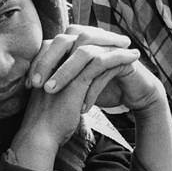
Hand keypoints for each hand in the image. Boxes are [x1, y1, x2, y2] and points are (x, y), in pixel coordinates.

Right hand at [12, 28, 138, 170]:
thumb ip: (62, 83)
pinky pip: (101, 62)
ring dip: (113, 44)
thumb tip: (73, 83)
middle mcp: (54, 61)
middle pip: (80, 35)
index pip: (70, 40)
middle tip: (121, 39)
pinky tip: (132, 58)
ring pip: (91, 46)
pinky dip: (119, 57)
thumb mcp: (53, 95)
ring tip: (129, 46)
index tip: (106, 40)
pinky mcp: (75, 81)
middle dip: (102, 35)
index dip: (90, 38)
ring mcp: (64, 69)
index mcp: (47, 62)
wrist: (39, 136)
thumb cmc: (46, 120)